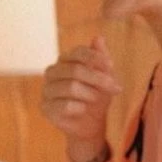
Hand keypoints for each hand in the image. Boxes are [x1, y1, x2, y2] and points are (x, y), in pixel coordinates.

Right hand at [41, 35, 121, 151]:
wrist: (90, 124)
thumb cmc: (97, 96)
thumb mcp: (105, 77)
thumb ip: (101, 58)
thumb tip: (99, 38)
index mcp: (65, 60)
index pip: (78, 52)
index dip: (95, 57)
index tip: (111, 64)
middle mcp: (52, 72)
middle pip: (75, 70)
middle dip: (99, 79)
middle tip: (116, 88)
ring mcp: (46, 89)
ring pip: (71, 87)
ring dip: (91, 94)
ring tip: (97, 99)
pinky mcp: (45, 107)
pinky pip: (65, 105)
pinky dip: (80, 108)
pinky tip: (83, 109)